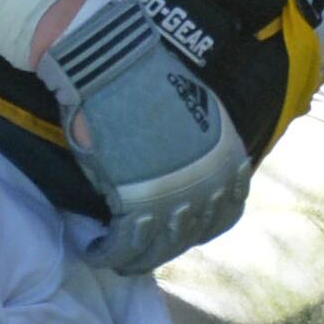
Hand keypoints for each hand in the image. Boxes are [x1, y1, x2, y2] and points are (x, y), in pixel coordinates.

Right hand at [36, 0, 251, 272]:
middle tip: (141, 254)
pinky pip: (125, 243)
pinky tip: (98, 252)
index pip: (221, 216)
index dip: (196, 229)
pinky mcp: (136, 203)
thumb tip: (179, 194)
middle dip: (162, 248)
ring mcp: (174, 196)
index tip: (176, 234)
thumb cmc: (146, 84)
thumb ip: (189, 163)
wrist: (116, 65)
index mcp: (224, 163)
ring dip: (138, 257)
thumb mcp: (190, 125)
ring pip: (159, 246)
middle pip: (187, 235)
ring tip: (120, 258)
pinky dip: (111, 253)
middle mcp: (206, 186)